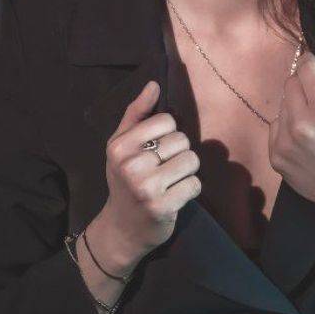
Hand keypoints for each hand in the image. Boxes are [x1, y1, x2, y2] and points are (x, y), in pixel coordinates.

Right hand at [94, 80, 201, 267]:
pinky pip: (195, 184)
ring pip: (191, 161)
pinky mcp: (163, 206)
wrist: (121, 229)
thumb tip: (154, 84)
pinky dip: (190, 190)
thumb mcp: (121, 147)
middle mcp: (131, 165)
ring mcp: (146, 187)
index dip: (167, 134)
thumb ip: (136, 114)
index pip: (166, 121)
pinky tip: (175, 196)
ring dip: (186, 172)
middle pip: (182, 140)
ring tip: (170, 182)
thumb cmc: (124, 181)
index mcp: (119, 146)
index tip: (155, 150)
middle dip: (178, 154)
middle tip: (163, 169)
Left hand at [269, 45, 314, 244]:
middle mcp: (301, 125)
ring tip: (313, 124)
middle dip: (303, 84)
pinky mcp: (275, 156)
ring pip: (282, 104)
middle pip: (290, 82)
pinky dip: (287, 127)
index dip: (312, 63)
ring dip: (295, 106)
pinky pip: (275, 126)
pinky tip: (305, 140)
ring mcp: (284, 143)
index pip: (306, 67)